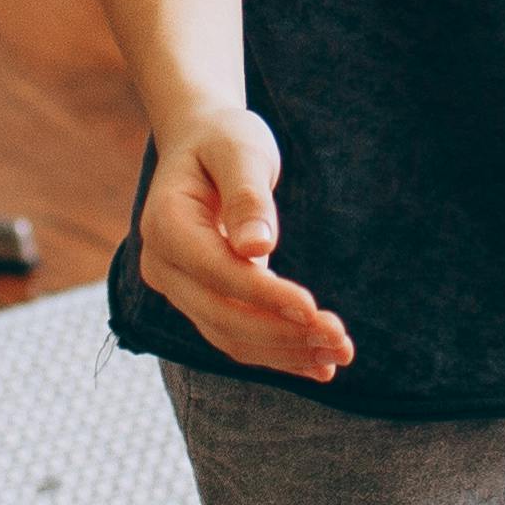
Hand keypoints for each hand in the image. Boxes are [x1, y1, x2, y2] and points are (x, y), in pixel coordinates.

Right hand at [139, 110, 353, 381]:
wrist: (202, 145)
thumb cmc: (224, 140)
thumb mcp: (240, 150)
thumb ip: (248, 196)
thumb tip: (259, 248)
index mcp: (164, 225)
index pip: (217, 273)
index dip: (264, 295)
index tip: (313, 308)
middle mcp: (162, 265)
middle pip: (222, 316)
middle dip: (283, 334)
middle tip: (342, 342)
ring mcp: (177, 288)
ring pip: (229, 336)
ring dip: (286, 352)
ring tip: (340, 355)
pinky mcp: (200, 300)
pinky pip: (235, 336)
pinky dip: (277, 352)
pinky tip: (320, 364)